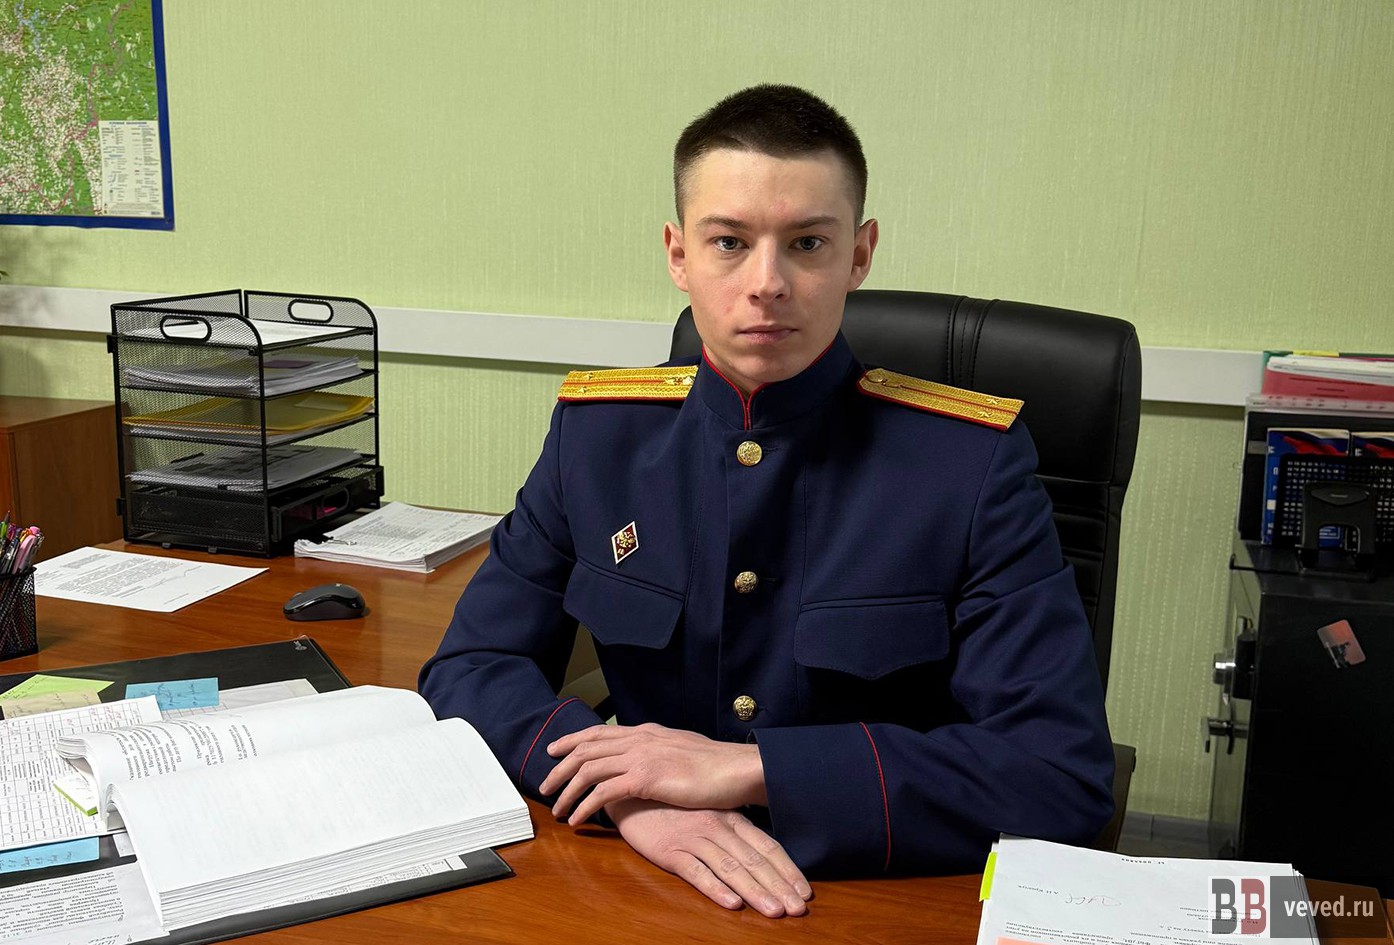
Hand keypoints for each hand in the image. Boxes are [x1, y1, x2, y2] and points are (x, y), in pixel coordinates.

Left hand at [541, 722, 765, 824]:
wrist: (737, 769)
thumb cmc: (718, 766)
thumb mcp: (683, 750)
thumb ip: (661, 753)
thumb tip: (650, 763)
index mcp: (648, 731)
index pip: (600, 731)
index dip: (573, 740)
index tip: (554, 750)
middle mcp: (640, 739)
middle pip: (586, 748)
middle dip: (560, 767)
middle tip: (545, 785)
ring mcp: (641, 756)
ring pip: (588, 769)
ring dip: (567, 790)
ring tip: (558, 809)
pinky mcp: (645, 778)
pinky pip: (602, 792)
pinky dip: (584, 806)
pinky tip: (578, 819)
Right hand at [607, 798, 811, 916]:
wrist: (632, 794)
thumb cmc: (674, 807)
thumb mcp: (709, 814)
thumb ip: (734, 832)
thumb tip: (763, 855)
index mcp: (731, 819)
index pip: (767, 846)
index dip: (788, 870)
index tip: (805, 892)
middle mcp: (718, 827)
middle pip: (755, 860)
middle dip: (779, 887)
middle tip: (798, 910)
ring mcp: (694, 839)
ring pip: (731, 868)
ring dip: (755, 891)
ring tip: (774, 911)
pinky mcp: (671, 850)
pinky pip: (696, 872)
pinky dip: (715, 888)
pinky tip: (731, 903)